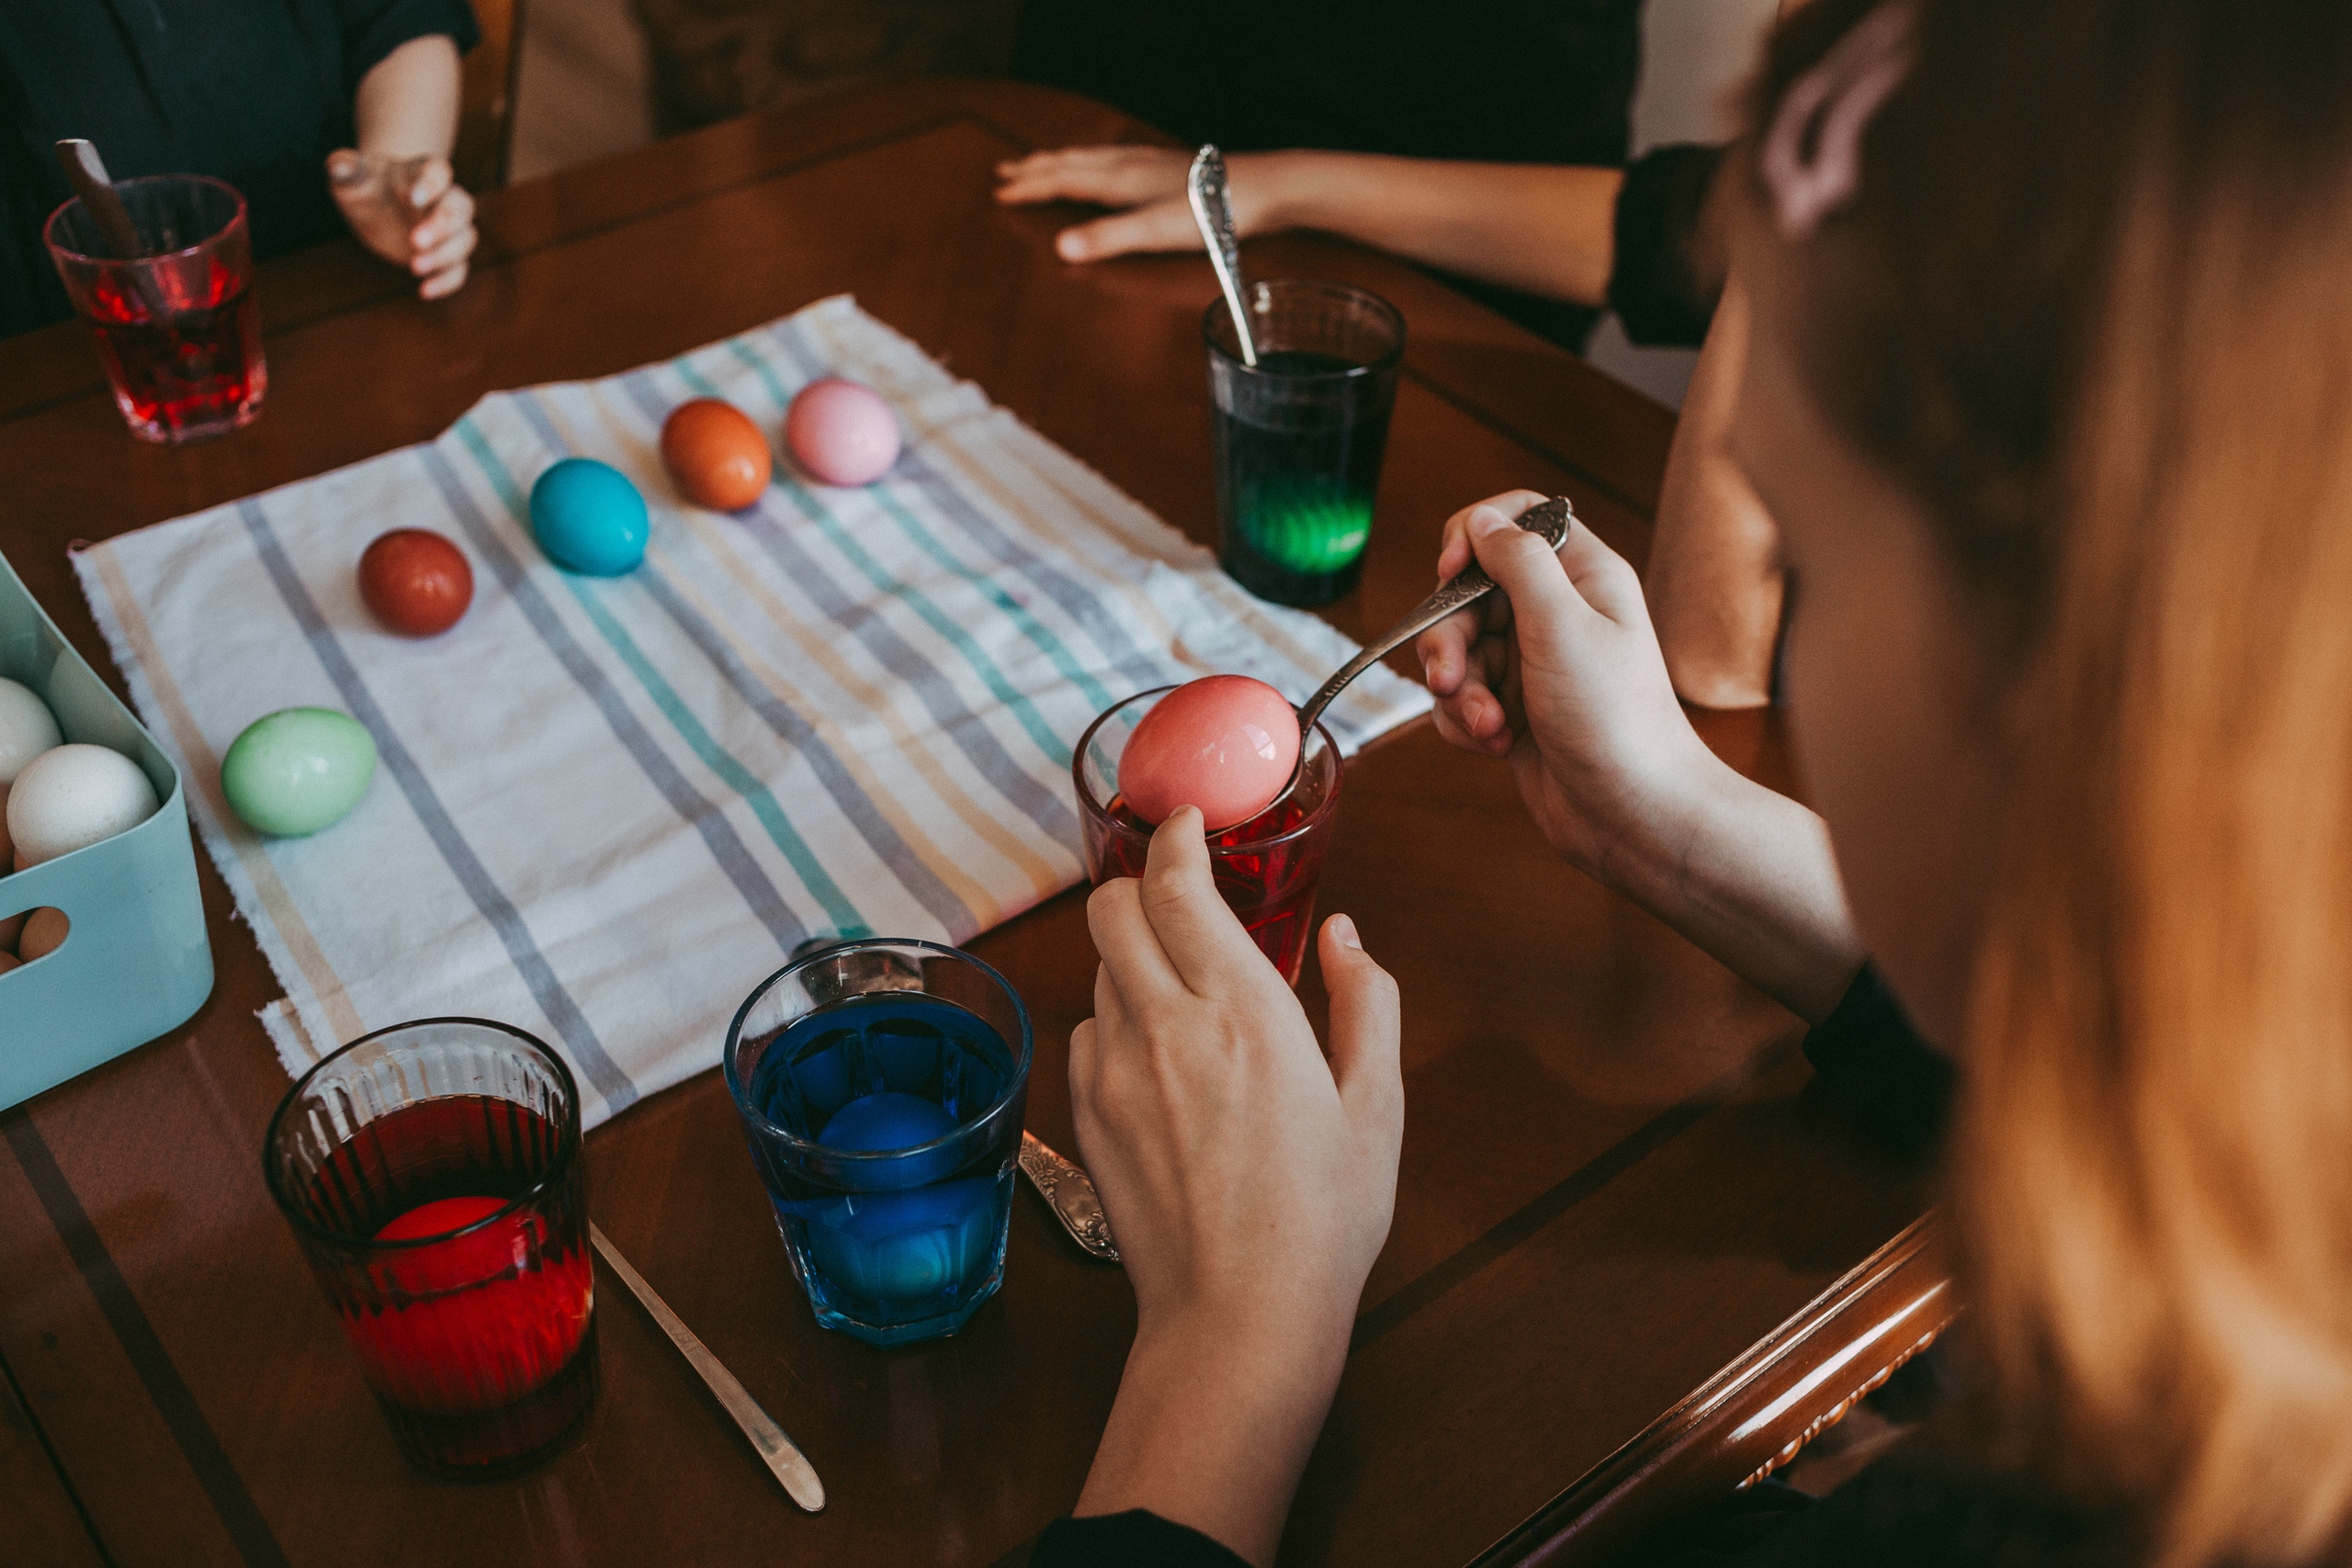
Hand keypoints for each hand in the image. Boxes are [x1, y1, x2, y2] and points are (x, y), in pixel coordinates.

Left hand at [327, 151, 476, 299]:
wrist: (377, 211)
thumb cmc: (366, 187)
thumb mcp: (350, 176)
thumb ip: (345, 168)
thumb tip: (339, 166)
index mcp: (423, 173)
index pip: (439, 172)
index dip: (432, 185)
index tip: (413, 199)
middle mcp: (444, 200)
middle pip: (460, 209)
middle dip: (442, 226)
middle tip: (415, 241)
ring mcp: (448, 230)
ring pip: (465, 239)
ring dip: (445, 255)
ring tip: (414, 267)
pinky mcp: (445, 256)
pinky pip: (459, 269)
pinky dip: (447, 282)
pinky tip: (424, 292)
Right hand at [994, 145, 1283, 262]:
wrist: (1265, 190)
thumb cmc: (1212, 215)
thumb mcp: (1155, 232)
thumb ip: (1108, 240)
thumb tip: (1060, 249)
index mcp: (1120, 181)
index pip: (1062, 182)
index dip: (1030, 188)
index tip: (1000, 193)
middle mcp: (1130, 166)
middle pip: (1072, 163)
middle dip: (1037, 168)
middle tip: (1005, 171)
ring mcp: (1152, 164)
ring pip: (1094, 157)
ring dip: (1063, 160)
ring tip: (1046, 162)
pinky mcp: (1172, 169)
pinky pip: (1118, 158)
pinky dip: (1096, 159)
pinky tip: (1110, 163)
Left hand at [1068, 808, 1401, 1563]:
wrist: (1239, 1317)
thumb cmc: (1321, 1220)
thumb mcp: (1377, 1105)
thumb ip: (1366, 1003)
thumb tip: (1345, 936)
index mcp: (1246, 1009)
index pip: (1178, 883)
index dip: (1174, 836)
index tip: (1186, 822)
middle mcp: (1168, 1024)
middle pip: (1110, 906)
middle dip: (1137, 882)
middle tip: (1175, 892)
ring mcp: (1115, 1069)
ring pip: (1098, 969)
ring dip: (1132, 958)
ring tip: (1183, 991)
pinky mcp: (1087, 1113)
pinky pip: (1088, 1033)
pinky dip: (1115, 1023)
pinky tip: (1159, 1059)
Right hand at [1414, 492, 1716, 881]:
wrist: (1633, 814)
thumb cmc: (1614, 720)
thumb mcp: (1563, 625)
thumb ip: (1518, 562)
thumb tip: (1480, 521)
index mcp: (1582, 576)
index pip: (1516, 518)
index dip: (1472, 535)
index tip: (1450, 571)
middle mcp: (1556, 613)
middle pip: (1469, 592)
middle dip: (1450, 637)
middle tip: (1451, 678)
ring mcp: (1533, 663)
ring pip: (1458, 649)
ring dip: (1460, 690)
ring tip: (1489, 726)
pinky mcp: (1513, 709)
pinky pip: (1460, 697)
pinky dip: (1465, 721)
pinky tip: (1495, 745)